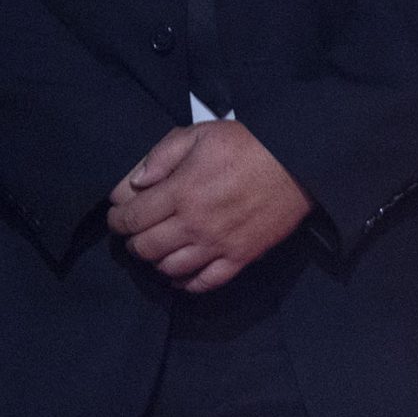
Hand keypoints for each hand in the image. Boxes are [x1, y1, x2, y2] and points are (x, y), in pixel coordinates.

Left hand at [107, 121, 313, 293]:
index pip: (132, 217)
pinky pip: (204, 283)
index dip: (117, 218)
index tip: (118, 214)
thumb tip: (136, 183)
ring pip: (169, 269)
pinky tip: (181, 275)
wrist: (299, 162)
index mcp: (182, 191)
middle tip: (136, 231)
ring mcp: (218, 245)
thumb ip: (163, 154)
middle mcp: (195, 224)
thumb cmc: (249, 143)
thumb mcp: (202, 133)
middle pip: (145, 248)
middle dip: (133, 241)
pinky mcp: (240, 258)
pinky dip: (186, 283)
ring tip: (159, 248)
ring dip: (156, 261)